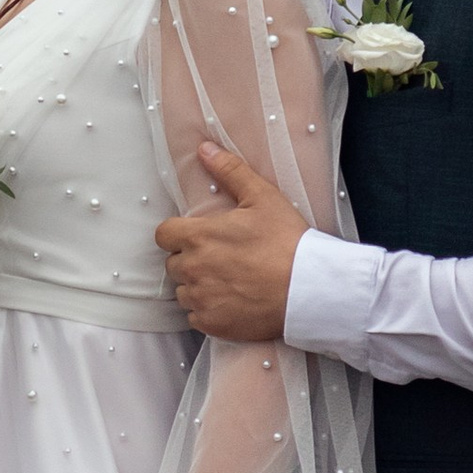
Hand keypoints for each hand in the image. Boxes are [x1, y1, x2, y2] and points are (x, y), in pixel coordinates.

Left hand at [154, 142, 305, 341]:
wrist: (309, 289)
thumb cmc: (287, 242)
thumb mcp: (262, 197)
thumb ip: (230, 171)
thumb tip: (204, 149)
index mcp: (199, 236)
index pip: (163, 235)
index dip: (177, 234)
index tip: (197, 236)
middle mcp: (193, 269)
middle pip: (173, 263)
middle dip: (190, 259)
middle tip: (220, 258)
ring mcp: (201, 299)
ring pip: (183, 291)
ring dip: (197, 286)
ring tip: (228, 281)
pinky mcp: (212, 324)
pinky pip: (195, 317)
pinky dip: (208, 311)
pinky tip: (231, 302)